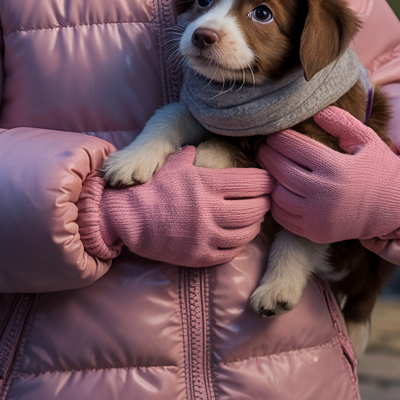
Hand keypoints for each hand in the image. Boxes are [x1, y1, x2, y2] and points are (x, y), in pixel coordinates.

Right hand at [92, 146, 272, 266]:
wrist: (130, 219)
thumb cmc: (154, 188)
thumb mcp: (174, 164)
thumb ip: (192, 154)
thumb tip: (198, 144)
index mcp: (208, 185)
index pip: (250, 183)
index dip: (265, 181)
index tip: (270, 180)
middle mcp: (211, 211)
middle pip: (253, 209)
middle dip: (265, 203)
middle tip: (268, 199)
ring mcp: (206, 236)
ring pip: (245, 233)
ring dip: (256, 224)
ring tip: (257, 218)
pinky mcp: (199, 256)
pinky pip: (229, 253)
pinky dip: (240, 244)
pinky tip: (240, 237)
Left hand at [258, 106, 399, 243]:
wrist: (394, 209)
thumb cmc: (379, 168)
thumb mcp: (367, 140)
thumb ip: (342, 123)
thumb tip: (316, 112)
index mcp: (337, 168)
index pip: (295, 148)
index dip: (280, 138)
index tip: (275, 132)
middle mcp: (325, 195)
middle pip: (282, 171)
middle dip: (268, 155)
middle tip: (264, 146)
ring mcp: (319, 218)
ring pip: (278, 195)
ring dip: (271, 178)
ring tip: (270, 165)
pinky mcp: (316, 233)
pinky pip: (284, 217)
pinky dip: (276, 201)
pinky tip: (279, 187)